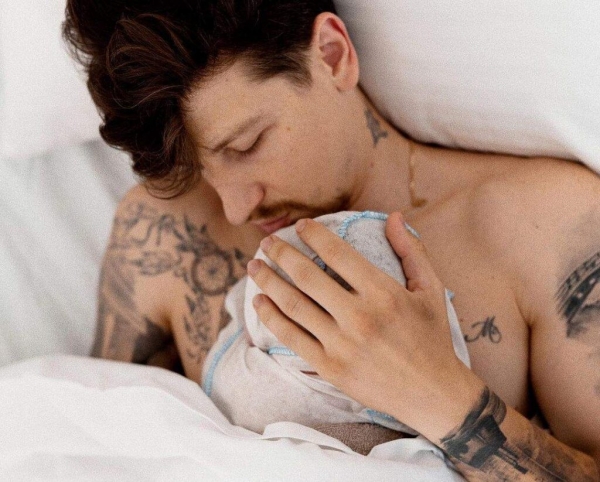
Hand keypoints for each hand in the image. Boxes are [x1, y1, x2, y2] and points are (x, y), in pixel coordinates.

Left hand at [247, 211, 479, 436]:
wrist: (432, 394)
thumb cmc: (432, 337)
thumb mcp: (431, 290)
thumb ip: (412, 250)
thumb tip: (394, 216)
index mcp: (384, 293)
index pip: (338, 253)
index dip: (314, 235)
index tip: (300, 226)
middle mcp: (359, 317)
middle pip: (308, 276)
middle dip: (282, 254)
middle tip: (267, 243)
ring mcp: (341, 344)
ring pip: (294, 305)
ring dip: (268, 282)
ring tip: (254, 266)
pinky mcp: (330, 367)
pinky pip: (292, 337)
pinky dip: (272, 317)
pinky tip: (259, 302)